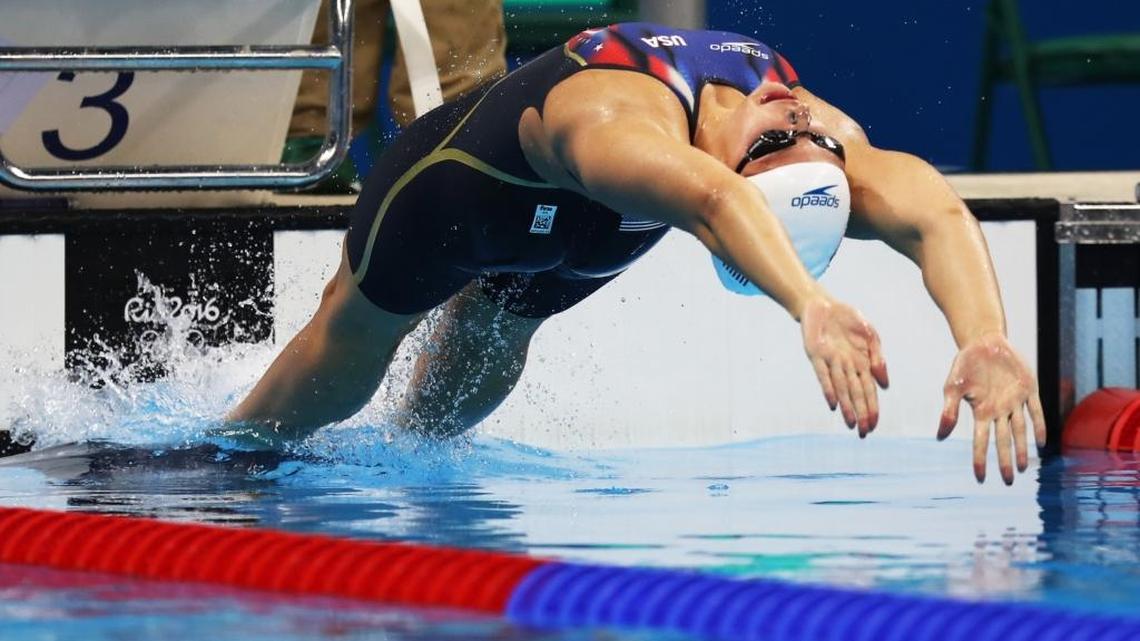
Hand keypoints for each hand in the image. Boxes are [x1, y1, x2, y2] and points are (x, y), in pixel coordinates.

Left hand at [801, 297, 888, 434]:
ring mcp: (831, 361)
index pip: (868, 390)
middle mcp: (846, 366)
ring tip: (850, 424)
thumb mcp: (870, 335)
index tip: (874, 425)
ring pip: (840, 388)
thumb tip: (885, 384)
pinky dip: (828, 388)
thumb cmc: (849, 320)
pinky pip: (823, 374)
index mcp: (861, 363)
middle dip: (860, 413)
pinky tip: (833, 403)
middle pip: (855, 394)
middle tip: (864, 433)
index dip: (871, 408)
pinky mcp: (816, 354)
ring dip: (846, 406)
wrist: (823, 304)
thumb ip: (878, 358)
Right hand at [938, 333, 1046, 484]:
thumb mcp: (952, 388)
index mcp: (981, 412)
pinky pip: (1035, 411)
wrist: (983, 343)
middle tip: (1009, 481)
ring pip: (1020, 430)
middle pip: (1003, 441)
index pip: (981, 441)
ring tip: (1024, 468)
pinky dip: (1038, 425)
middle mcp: (999, 411)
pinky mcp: (1028, 389)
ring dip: (1022, 448)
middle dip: (1006, 461)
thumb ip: (949, 412)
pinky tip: (1040, 441)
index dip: (981, 460)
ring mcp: (1014, 401)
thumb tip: (940, 436)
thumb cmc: (965, 365)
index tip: (980, 479)